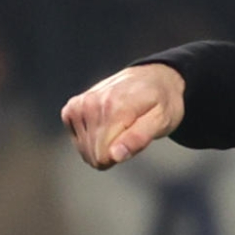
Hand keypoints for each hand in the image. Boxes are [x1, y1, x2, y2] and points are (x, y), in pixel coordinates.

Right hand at [61, 62, 183, 168]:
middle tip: (128, 134)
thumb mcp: (161, 121)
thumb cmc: (160, 101)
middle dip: (111, 152)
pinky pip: (76, 138)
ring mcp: (79, 105)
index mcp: (114, 108)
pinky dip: (91, 137)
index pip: (103, 155)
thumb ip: (138, 139)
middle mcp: (92, 104)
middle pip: (93, 154)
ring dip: (102, 145)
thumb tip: (115, 155)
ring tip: (119, 128)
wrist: (151, 78)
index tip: (131, 142)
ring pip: (84, 149)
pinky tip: (105, 125)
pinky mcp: (72, 108)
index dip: (119, 156)